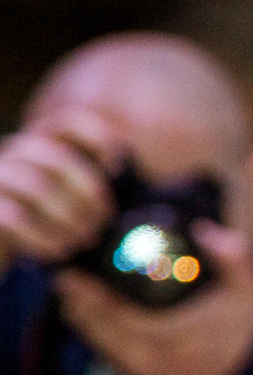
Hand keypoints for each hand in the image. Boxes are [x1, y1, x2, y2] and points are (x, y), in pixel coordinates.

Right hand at [0, 107, 122, 270]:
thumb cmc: (38, 226)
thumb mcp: (67, 204)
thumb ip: (88, 192)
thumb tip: (115, 199)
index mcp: (38, 149)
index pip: (67, 124)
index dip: (96, 136)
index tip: (117, 165)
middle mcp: (14, 157)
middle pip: (56, 157)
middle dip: (87, 190)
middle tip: (101, 221)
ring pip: (36, 186)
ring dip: (68, 217)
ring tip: (82, 240)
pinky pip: (14, 216)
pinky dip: (43, 236)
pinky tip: (57, 250)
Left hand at [56, 218, 252, 374]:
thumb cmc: (248, 336)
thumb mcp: (249, 293)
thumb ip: (233, 260)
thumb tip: (206, 230)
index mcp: (175, 338)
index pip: (122, 318)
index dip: (94, 299)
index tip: (75, 277)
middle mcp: (157, 363)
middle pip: (105, 336)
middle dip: (82, 310)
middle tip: (66, 285)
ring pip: (105, 352)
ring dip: (86, 328)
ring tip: (72, 303)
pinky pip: (114, 365)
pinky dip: (100, 345)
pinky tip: (92, 329)